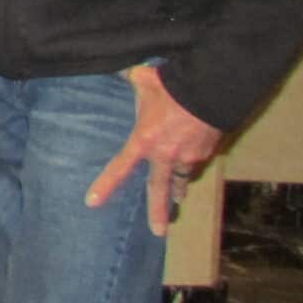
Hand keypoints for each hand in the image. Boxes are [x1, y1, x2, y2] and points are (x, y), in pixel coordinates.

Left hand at [85, 63, 222, 236]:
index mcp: (144, 140)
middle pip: (159, 189)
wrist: (211, 89)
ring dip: (179, 189)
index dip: (105, 185)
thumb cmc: (173, 85)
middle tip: (158, 231)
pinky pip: (197, 162)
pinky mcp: (207, 152)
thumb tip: (123, 71)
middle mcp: (166, 154)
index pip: (120, 167)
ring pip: (182, 178)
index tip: (92, 202)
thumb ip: (131, 80)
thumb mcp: (144, 80)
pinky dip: (194, 163)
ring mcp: (189, 156)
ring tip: (178, 198)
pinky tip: (193, 160)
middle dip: (158, 212)